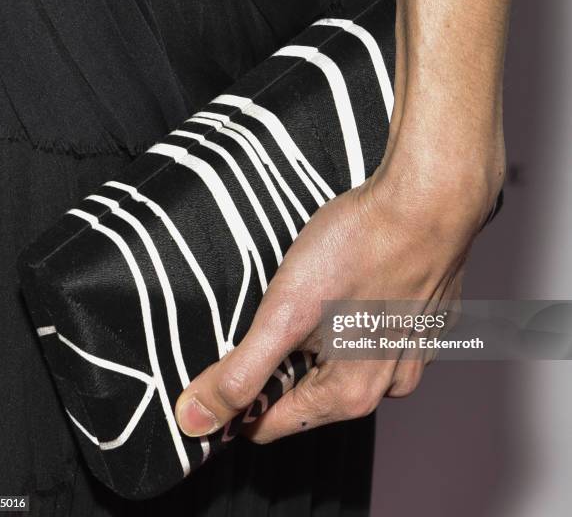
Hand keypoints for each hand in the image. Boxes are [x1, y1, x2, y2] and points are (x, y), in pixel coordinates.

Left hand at [173, 127, 502, 442]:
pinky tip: (346, 289)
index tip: (225, 364)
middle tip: (274, 314)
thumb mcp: (284, 312)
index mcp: (348, 394)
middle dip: (279, 365)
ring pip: (338, 367)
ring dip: (316, 343)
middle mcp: (385, 385)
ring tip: (312, 296)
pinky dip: (349, 323)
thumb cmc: (361, 248)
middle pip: (305, 396)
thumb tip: (198, 419)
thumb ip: (240, 373)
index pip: (269, 426)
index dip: (237, 400)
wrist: (428, 199)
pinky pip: (369, 340)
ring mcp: (408, 355)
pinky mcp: (418, 325)